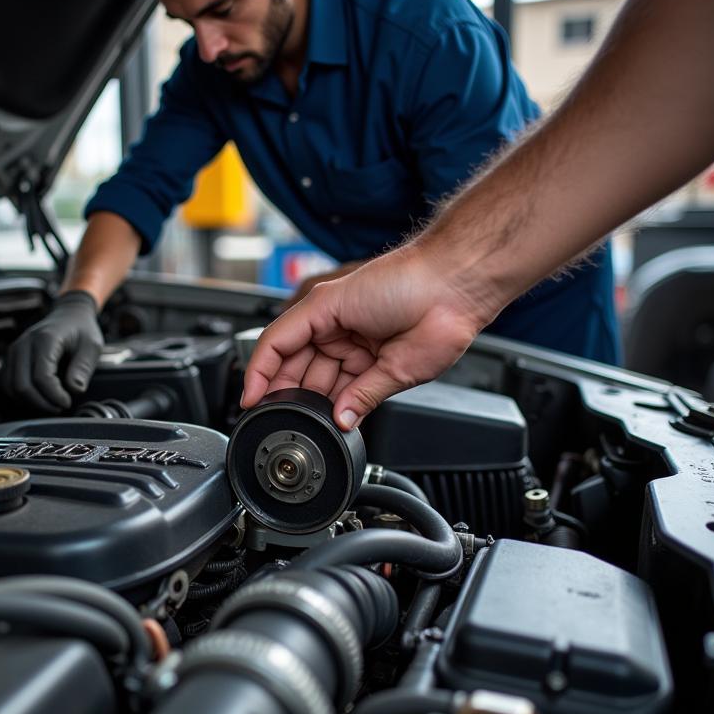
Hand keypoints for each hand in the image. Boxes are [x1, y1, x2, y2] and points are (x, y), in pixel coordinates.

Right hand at [6, 290, 103, 411]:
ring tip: (51, 403)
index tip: (67, 402)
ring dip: (30, 402)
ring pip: (11, 387)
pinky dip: (21, 396)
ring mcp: (15, 351)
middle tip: (60, 406)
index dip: (54, 396)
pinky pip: (7, 384)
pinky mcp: (11, 358)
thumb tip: (75, 389)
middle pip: (22, 385)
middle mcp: (25, 344)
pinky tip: (39, 397)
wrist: (69, 316)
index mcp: (45, 339)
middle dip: (42, 403)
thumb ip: (83, 367)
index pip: (41, 377)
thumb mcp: (92, 346)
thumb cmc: (81, 330)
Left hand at [242, 246, 492, 430]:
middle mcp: (342, 333)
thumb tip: (344, 421)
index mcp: (361, 352)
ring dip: (273, 386)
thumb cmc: (444, 321)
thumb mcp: (397, 373)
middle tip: (272, 422)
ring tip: (264, 412)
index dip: (302, 406)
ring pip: (287, 356)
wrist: (457, 287)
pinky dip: (264, 363)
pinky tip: (256, 387)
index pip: (321, 383)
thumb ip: (364, 396)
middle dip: (285, 398)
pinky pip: (281, 336)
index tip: (287, 426)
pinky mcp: (322, 304)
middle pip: (300, 371)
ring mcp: (331, 317)